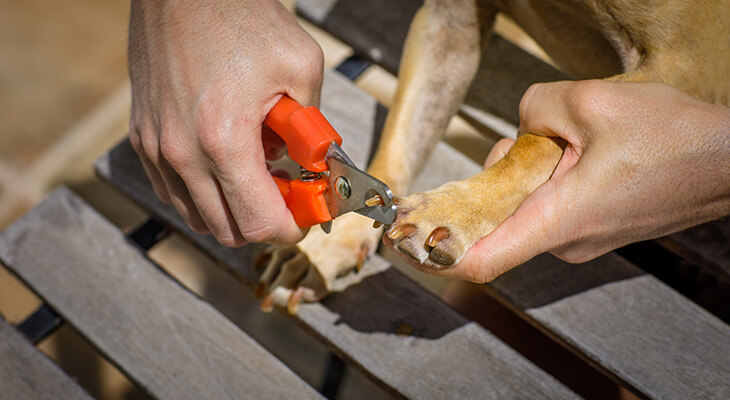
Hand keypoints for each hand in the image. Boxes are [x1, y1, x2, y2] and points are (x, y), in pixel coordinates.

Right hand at [128, 0, 322, 245]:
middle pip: (227, 229)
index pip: (259, 223)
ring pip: (197, 216)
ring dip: (232, 207)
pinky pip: (173, 190)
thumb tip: (312, 163)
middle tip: (284, 193)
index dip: (289, 228)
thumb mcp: (301, 66)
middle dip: (263, 220)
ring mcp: (156, 147)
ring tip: (256, 172)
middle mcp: (181, 152)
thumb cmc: (238, 17)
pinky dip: (203, 192)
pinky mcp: (143, 137)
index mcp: (223, 139)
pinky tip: (225, 162)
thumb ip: (312, 127)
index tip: (302, 217)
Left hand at [432, 80, 729, 281]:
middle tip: (533, 140)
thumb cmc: (675, 140)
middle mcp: (563, 241)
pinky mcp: (590, 228)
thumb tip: (520, 129)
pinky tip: (578, 152)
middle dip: (496, 174)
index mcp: (558, 220)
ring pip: (522, 205)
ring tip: (573, 141)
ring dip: (528, 169)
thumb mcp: (592, 102)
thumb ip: (534, 109)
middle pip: (495, 216)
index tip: (403, 238)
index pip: (478, 259)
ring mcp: (578, 239)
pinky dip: (546, 177)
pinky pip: (546, 205)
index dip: (434, 251)